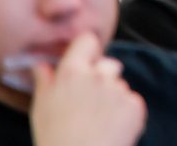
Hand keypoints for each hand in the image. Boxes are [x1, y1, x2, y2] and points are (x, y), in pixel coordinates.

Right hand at [30, 32, 145, 145]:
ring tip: (98, 122)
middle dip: (102, 77)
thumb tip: (41, 64)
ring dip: (112, 97)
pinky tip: (111, 129)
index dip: (87, 50)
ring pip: (119, 85)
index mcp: (72, 72)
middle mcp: (98, 75)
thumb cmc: (54, 139)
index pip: (87, 40)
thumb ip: (44, 81)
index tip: (84, 62)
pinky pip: (131, 101)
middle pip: (108, 63)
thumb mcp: (41, 108)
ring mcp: (119, 89)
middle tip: (89, 102)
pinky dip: (125, 113)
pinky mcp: (135, 105)